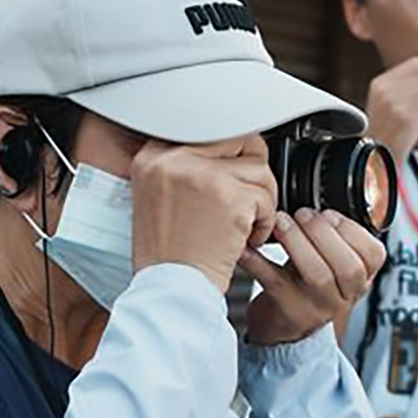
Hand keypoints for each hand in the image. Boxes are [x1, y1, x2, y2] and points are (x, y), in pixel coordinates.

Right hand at [131, 137, 278, 294]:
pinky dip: (264, 222)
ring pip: (258, 168)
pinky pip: (265, 197)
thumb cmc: (166, 256)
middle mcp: (173, 159)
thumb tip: (225, 146)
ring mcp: (202, 175)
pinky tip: (247, 239)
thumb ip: (181, 168)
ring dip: (262, 199)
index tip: (229, 175)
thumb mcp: (154, 198)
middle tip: (245, 198)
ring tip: (246, 224)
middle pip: (236, 140)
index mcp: (152, 157)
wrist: (170, 289)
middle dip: (250, 170)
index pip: (206, 128)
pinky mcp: (229, 197)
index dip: (228, 153)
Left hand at [240, 208, 386, 345]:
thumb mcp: (330, 266)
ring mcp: (315, 307)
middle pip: (349, 267)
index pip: (374, 256)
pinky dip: (257, 259)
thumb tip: (316, 198)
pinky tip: (247, 245)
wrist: (283, 329)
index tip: (331, 214)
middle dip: (325, 234)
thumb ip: (333, 239)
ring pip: (318, 275)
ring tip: (281, 222)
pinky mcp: (286, 310)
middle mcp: (341, 296)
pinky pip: (274, 280)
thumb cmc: (305, 287)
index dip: (353, 231)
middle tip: (303, 214)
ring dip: (298, 243)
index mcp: (357, 281)